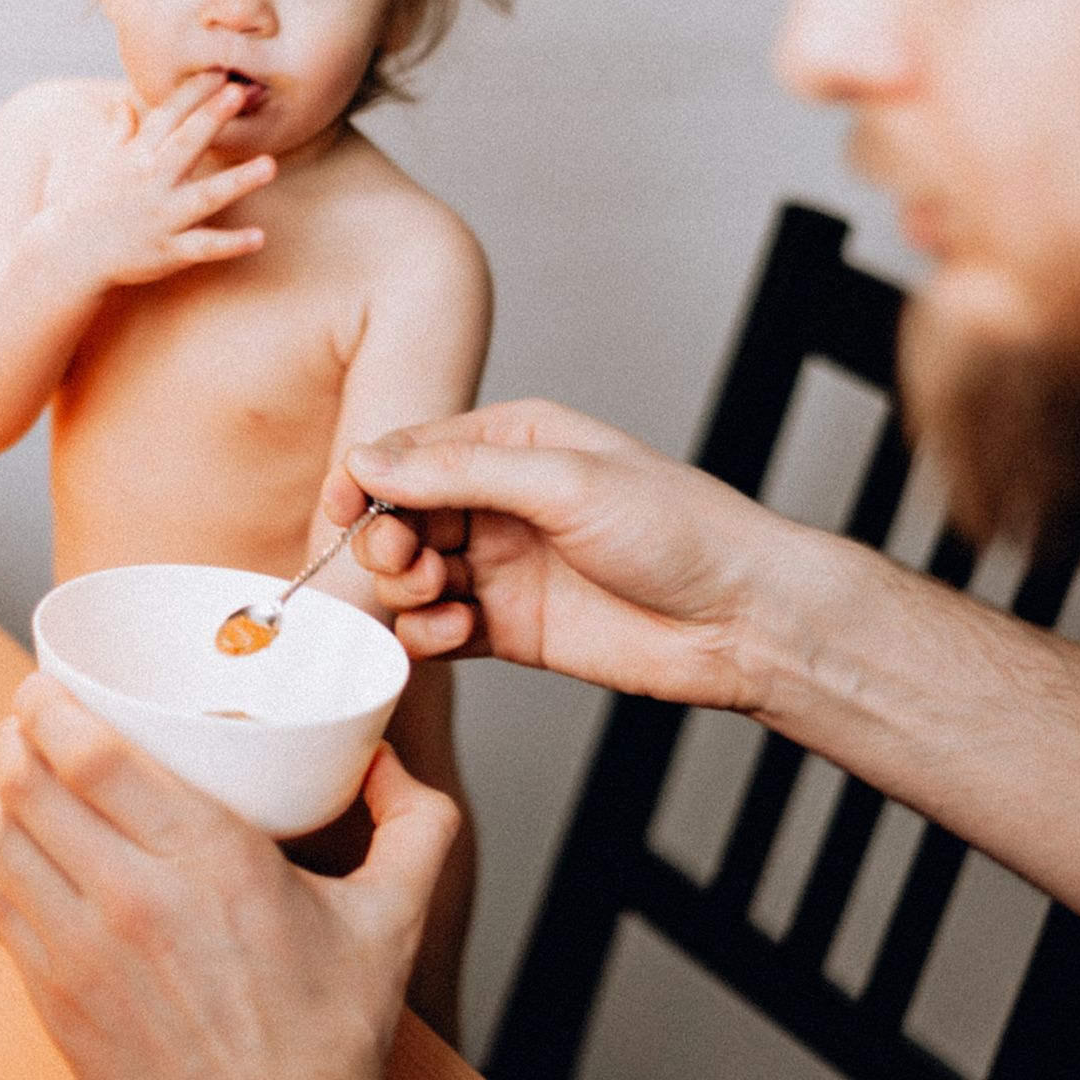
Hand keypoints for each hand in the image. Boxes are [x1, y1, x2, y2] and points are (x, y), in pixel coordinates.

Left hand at [0, 673, 461, 1079]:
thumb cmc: (329, 1041)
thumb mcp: (395, 917)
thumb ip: (415, 822)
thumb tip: (390, 761)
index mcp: (210, 860)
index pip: (89, 754)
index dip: (49, 704)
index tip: (47, 681)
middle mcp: (132, 899)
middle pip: (29, 783)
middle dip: (17, 732)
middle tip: (29, 713)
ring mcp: (82, 955)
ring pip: (2, 841)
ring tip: (16, 768)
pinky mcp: (55, 1001)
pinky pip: (4, 903)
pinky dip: (3, 859)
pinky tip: (21, 844)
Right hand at [38, 71, 273, 288]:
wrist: (69, 254)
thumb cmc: (91, 205)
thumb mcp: (103, 163)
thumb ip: (121, 132)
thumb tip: (124, 102)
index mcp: (137, 157)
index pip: (166, 117)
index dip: (192, 93)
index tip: (219, 70)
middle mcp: (151, 182)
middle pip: (185, 145)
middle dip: (210, 119)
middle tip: (238, 91)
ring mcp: (161, 217)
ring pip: (204, 197)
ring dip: (237, 182)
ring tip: (269, 165)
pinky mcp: (168, 251)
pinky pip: (203, 247)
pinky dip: (231, 244)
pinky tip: (259, 237)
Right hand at [323, 399, 800, 713]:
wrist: (740, 619)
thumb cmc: (680, 533)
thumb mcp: (565, 482)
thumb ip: (461, 472)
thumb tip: (371, 461)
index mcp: (514, 443)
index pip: (409, 450)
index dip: (365, 479)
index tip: (340, 509)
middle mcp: (500, 501)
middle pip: (398, 515)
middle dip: (386, 539)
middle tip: (407, 561)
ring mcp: (501, 566)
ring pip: (409, 575)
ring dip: (406, 590)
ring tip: (439, 596)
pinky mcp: (507, 629)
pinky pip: (435, 631)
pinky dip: (429, 636)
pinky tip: (459, 632)